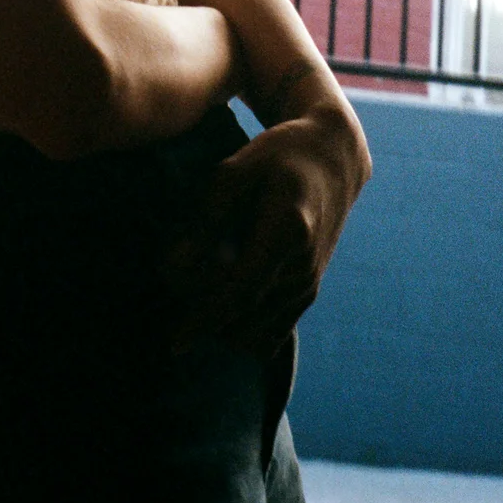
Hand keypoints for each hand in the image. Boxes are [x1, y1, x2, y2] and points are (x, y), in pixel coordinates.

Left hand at [161, 102, 369, 357]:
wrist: (330, 160)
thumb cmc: (275, 159)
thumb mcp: (234, 172)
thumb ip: (205, 221)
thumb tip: (172, 272)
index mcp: (286, 233)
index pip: (240, 293)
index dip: (205, 320)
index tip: (174, 343)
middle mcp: (302, 268)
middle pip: (243, 320)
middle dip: (205, 318)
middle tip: (180, 285)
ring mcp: (309, 285)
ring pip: (256, 335)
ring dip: (223, 325)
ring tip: (202, 285)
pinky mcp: (308, 294)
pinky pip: (272, 336)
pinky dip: (242, 329)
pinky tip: (221, 300)